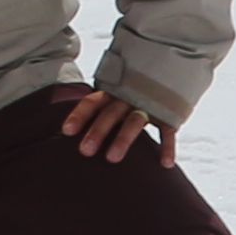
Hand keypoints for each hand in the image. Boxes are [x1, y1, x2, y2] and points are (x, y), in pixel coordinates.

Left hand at [55, 85, 169, 159]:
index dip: (79, 115)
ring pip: (134, 122)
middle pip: (110, 113)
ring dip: (123, 139)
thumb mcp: (115, 95)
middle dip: (98, 131)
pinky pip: (168, 130)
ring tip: (112, 159)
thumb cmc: (132, 94)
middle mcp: (128, 98)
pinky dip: (167, 146)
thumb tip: (68, 133)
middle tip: (85, 151)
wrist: (169, 70)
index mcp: (111, 93)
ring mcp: (148, 105)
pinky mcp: (168, 113)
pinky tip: (165, 164)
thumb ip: (98, 111)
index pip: (92, 102)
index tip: (67, 131)